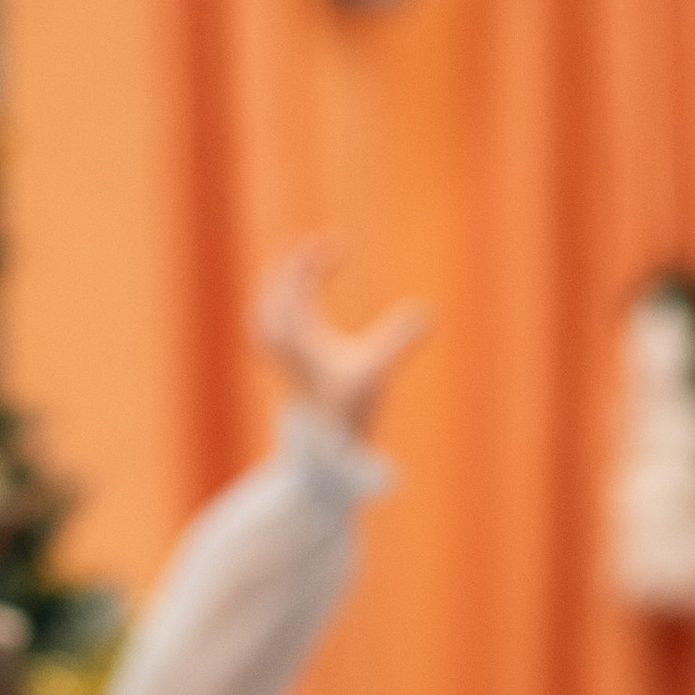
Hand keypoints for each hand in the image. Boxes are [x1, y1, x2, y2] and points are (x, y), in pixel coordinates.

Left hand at [255, 239, 431, 439]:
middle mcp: (282, 339)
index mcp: (297, 333)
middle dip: (298, 262)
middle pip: (276, 285)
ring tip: (306, 264)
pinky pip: (269, 321)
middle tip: (328, 249)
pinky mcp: (284, 362)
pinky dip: (279, 304)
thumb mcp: (377, 369)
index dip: (313, 257)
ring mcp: (279, 351)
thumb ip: (399, 338)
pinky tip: (294, 299)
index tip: (341, 246)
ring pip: (267, 303)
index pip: (295, 281)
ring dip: (284, 281)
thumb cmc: (348, 408)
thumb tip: (427, 312)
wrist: (324, 447)